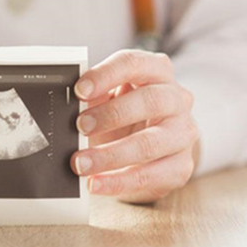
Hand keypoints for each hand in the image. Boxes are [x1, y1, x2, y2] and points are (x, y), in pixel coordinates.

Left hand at [71, 50, 198, 202]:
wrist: (153, 145)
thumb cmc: (126, 112)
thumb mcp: (109, 97)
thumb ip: (92, 95)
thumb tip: (64, 105)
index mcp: (156, 70)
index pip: (133, 63)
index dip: (105, 75)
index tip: (79, 90)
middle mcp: (176, 98)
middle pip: (149, 101)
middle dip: (111, 114)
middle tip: (80, 127)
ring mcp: (183, 132)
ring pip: (150, 143)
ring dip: (110, 155)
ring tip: (80, 163)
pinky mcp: (181, 165)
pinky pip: (151, 176)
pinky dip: (119, 182)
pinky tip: (96, 183)